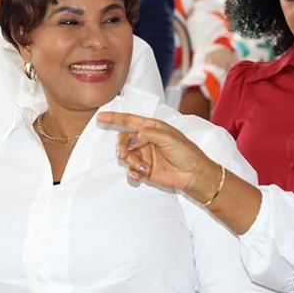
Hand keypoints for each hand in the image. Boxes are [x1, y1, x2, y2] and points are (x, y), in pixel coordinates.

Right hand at [97, 111, 220, 199]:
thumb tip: (131, 139)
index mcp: (151, 127)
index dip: (114, 118)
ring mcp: (144, 155)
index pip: (129, 120)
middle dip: (121, 147)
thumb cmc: (186, 152)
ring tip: (144, 168)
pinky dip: (133, 173)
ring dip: (132, 162)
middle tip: (124, 154)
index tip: (100, 117)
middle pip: (123, 140)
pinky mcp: (144, 169)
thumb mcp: (168, 137)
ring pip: (126, 156)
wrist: (193, 174)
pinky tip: (140, 175)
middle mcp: (145, 140)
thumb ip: (147, 134)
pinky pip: (130, 169)